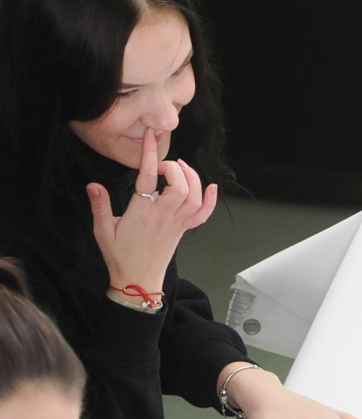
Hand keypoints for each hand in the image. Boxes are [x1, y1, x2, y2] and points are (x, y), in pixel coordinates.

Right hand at [87, 131, 216, 293]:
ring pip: (194, 197)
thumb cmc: (119, 256)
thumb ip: (100, 206)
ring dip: (192, 177)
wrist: (138, 280)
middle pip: (180, 186)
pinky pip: (203, 214)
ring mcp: (177, 223)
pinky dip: (211, 200)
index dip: (150, 154)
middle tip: (162, 164)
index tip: (150, 137)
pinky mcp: (184, 230)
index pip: (147, 177)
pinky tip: (212, 187)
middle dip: (174, 168)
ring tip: (179, 167)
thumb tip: (93, 185)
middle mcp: (163, 215)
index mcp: (141, 212)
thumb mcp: (102, 230)